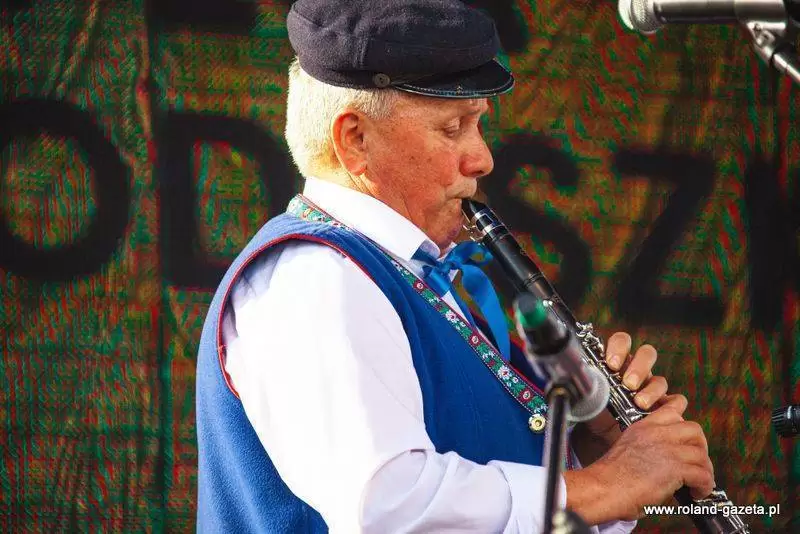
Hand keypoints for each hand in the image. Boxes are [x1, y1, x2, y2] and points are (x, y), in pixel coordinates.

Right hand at [564, 401, 714, 522]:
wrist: (604, 487)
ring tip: (698, 483)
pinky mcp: (675, 468)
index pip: (673, 408)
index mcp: (644, 426)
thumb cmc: (612, 477)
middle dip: (700, 447)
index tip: (687, 440)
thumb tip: (671, 463)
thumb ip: (650, 448)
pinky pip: (703, 475)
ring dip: (704, 470)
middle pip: (694, 429)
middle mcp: (657, 433)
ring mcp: (667, 449)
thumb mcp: (629, 449)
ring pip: (701, 454)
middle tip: (696, 463)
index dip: (685, 423)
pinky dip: (704, 487)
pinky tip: (696, 494)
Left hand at [574, 332, 682, 455]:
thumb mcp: (586, 398)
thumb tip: (579, 379)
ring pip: (660, 379)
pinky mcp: (664, 407)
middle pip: (647, 354)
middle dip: (638, 367)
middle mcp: (635, 372)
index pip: (622, 342)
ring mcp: (651, 388)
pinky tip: (657, 414)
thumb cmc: (594, 415)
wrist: (601, 441)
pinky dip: (670, 406)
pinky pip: (677, 400)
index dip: (619, 348)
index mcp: (616, 363)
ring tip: (639, 403)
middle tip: (628, 384)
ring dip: (651, 390)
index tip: (611, 363)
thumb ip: (587, 386)